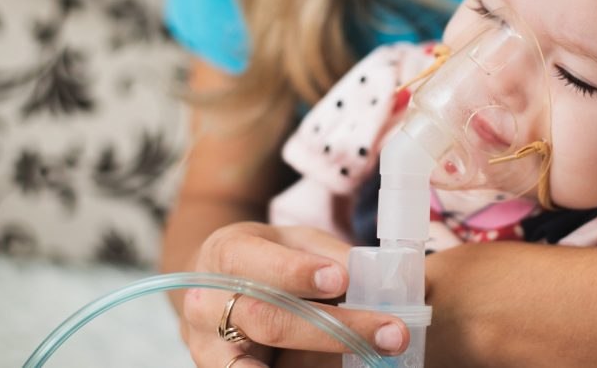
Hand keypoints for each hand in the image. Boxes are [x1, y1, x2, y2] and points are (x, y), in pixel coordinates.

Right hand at [179, 222, 409, 366]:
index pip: (259, 263)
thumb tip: (377, 277)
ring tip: (366, 360)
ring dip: (316, 359)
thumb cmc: (266, 259)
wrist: (214, 285)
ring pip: (253, 364)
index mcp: (226, 253)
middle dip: (335, 329)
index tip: (342, 279)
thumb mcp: (292, 242)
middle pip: (270, 320)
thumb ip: (329, 255)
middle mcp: (205, 302)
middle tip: (392, 332)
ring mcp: (204, 344)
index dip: (298, 273)